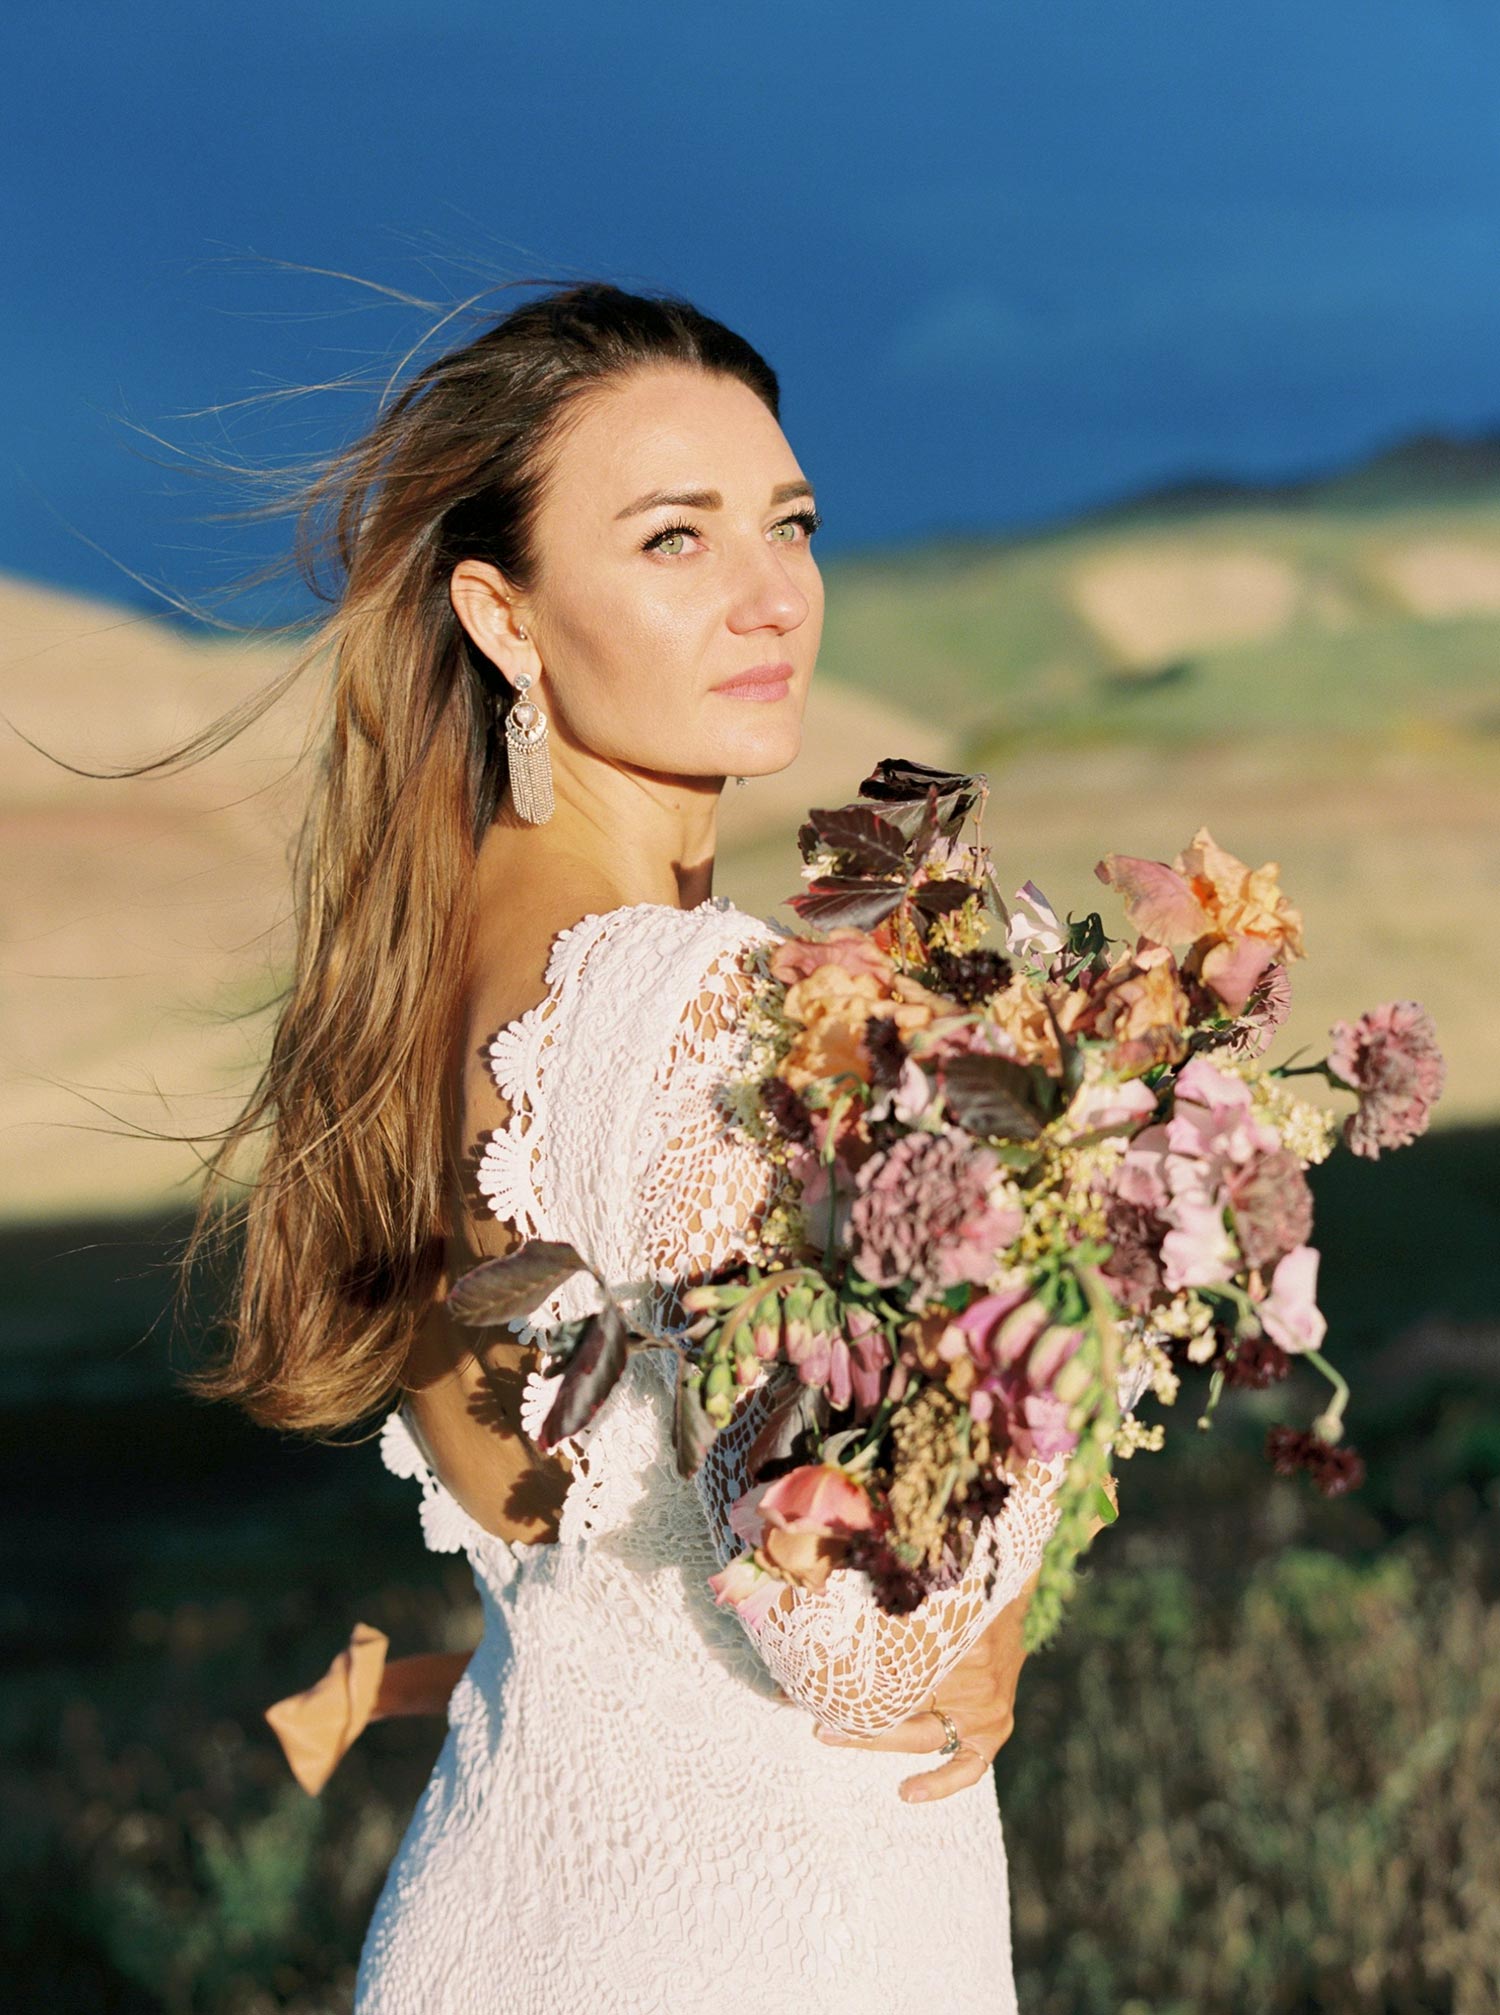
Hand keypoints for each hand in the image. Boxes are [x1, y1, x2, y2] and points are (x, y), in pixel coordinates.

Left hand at [811, 1567, 1036, 1802]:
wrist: (1011, 1594)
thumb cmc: (964, 1591)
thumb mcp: (934, 1594)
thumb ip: (899, 1612)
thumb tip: (841, 1617)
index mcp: (958, 1642)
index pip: (897, 1670)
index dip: (856, 1681)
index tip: (819, 1686)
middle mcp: (973, 1678)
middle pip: (905, 1705)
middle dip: (859, 1714)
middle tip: (819, 1721)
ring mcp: (987, 1709)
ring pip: (924, 1736)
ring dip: (879, 1740)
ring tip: (838, 1740)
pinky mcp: (996, 1727)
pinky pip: (969, 1766)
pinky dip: (940, 1783)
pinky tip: (908, 1793)